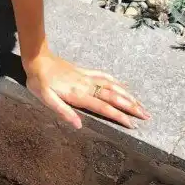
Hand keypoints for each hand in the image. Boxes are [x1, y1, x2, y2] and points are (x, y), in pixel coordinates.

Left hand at [24, 50, 150, 130]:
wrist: (37, 58)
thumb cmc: (39, 80)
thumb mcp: (45, 98)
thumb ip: (62, 111)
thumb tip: (79, 126)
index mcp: (78, 94)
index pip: (103, 107)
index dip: (118, 116)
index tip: (132, 124)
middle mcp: (86, 85)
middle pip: (112, 96)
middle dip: (130, 106)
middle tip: (147, 115)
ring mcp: (86, 77)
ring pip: (111, 86)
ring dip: (127, 95)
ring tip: (140, 103)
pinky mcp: (83, 71)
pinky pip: (103, 76)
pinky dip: (115, 81)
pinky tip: (123, 84)